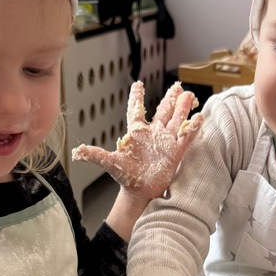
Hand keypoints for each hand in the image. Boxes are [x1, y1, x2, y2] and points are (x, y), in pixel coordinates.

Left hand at [72, 81, 201, 200]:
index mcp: (136, 133)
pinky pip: (185, 137)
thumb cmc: (126, 176)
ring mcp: (165, 142)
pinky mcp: (175, 152)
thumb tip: (77, 152)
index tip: (137, 83)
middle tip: (177, 85)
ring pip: (176, 120)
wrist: (140, 192)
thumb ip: (96, 155)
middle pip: (163, 111)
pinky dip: (191, 127)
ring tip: (189, 95)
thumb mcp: (111, 164)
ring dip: (182, 108)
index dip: (137, 97)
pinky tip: (198, 117)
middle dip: (170, 98)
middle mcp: (153, 134)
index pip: (136, 110)